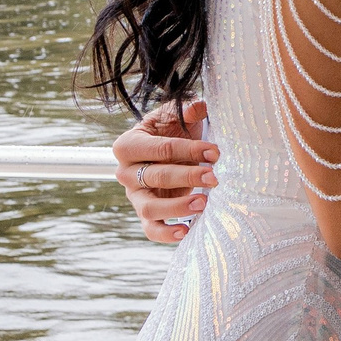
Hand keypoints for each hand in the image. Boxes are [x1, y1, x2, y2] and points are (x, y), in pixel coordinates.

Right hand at [112, 99, 217, 242]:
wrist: (165, 152)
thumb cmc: (170, 131)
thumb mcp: (176, 116)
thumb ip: (187, 110)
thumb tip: (200, 107)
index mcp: (128, 145)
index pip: (160, 149)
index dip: (188, 149)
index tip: (215, 152)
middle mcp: (125, 172)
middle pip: (156, 177)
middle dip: (187, 176)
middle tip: (214, 177)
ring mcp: (134, 196)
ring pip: (150, 208)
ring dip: (177, 207)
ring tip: (203, 203)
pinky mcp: (145, 215)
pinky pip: (151, 229)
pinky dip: (165, 234)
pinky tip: (185, 232)